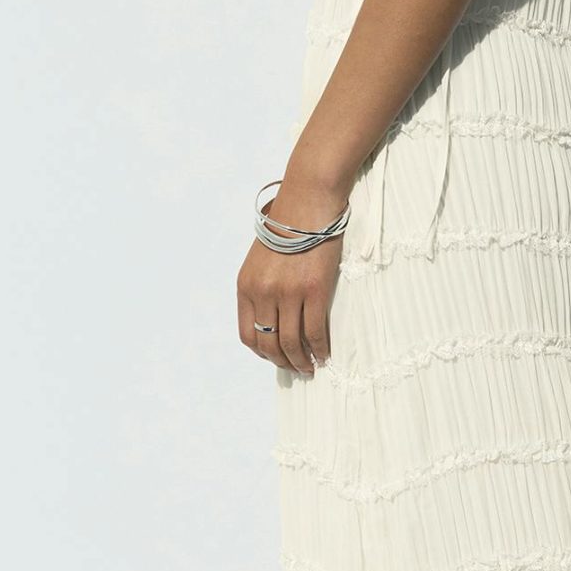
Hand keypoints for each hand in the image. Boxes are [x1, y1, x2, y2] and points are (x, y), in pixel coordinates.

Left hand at [237, 180, 347, 374]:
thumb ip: (262, 286)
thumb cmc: (289, 225)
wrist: (308, 201)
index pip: (247, 334)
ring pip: (291, 343)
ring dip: (301, 361)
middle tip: (297, 369)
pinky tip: (324, 353)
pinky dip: (319, 348)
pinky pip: (314, 331)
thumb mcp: (262, 257)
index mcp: (246, 285)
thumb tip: (272, 316)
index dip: (261, 352)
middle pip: (269, 343)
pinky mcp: (314, 291)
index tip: (275, 356)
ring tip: (311, 367)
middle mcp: (263, 293)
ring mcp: (288, 293)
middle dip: (283, 362)